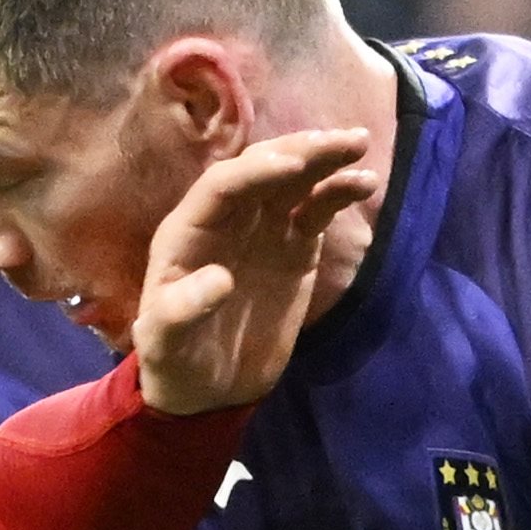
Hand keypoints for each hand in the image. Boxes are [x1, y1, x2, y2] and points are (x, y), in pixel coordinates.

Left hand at [130, 124, 377, 415]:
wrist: (208, 388)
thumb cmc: (175, 362)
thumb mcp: (166, 344)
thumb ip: (181, 312)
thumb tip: (219, 280)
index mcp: (187, 232)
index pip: (222, 186)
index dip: (256, 171)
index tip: (294, 165)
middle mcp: (226, 219)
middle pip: (262, 169)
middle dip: (300, 150)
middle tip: (340, 141)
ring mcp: (263, 229)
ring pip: (295, 180)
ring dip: (325, 159)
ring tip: (360, 145)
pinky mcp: (295, 246)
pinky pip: (318, 208)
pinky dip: (339, 192)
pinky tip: (364, 185)